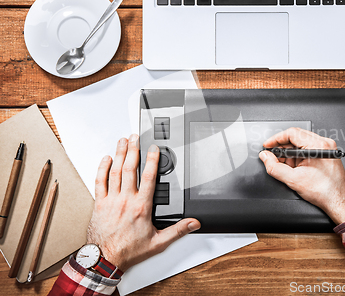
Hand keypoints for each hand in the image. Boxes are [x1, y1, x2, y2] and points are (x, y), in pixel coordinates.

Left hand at [87, 134, 200, 271]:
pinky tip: (106, 159)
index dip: (152, 160)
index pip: (149, 177)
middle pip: (130, 169)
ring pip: (115, 172)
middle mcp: (126, 200)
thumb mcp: (158, 242)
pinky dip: (102, 168)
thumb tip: (193, 223)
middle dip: (133, 150)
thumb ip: (177, 230)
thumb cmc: (129, 250)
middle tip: (135, 137)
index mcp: (141, 207)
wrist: (105, 259)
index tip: (154, 148)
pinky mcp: (100, 203)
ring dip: (119, 154)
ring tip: (122, 141)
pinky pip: (100, 181)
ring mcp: (111, 200)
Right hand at [258, 128, 344, 224]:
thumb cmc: (325, 192)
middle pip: (295, 138)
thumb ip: (275, 167)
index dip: (276, 139)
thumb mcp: (294, 180)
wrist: (339, 202)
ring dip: (289, 155)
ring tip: (286, 168)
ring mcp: (325, 149)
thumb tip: (265, 157)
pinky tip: (294, 169)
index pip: (291, 133)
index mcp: (318, 145)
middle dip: (282, 148)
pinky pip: (306, 151)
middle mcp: (323, 144)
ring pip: (300, 145)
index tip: (267, 145)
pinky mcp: (325, 155)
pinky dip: (297, 158)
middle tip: (272, 158)